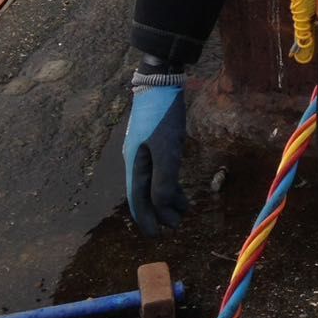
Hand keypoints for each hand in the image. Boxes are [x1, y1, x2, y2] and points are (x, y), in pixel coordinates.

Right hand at [123, 81, 188, 234]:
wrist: (160, 82)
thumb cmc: (162, 116)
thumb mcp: (166, 150)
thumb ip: (162, 181)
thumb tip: (162, 208)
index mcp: (134, 165)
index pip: (137, 200)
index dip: (146, 219)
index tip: (155, 236)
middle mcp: (136, 161)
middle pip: (144, 194)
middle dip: (158, 212)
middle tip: (175, 225)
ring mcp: (144, 151)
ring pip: (153, 183)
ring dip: (166, 199)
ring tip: (183, 210)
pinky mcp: (155, 142)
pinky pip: (160, 170)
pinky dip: (169, 183)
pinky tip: (180, 189)